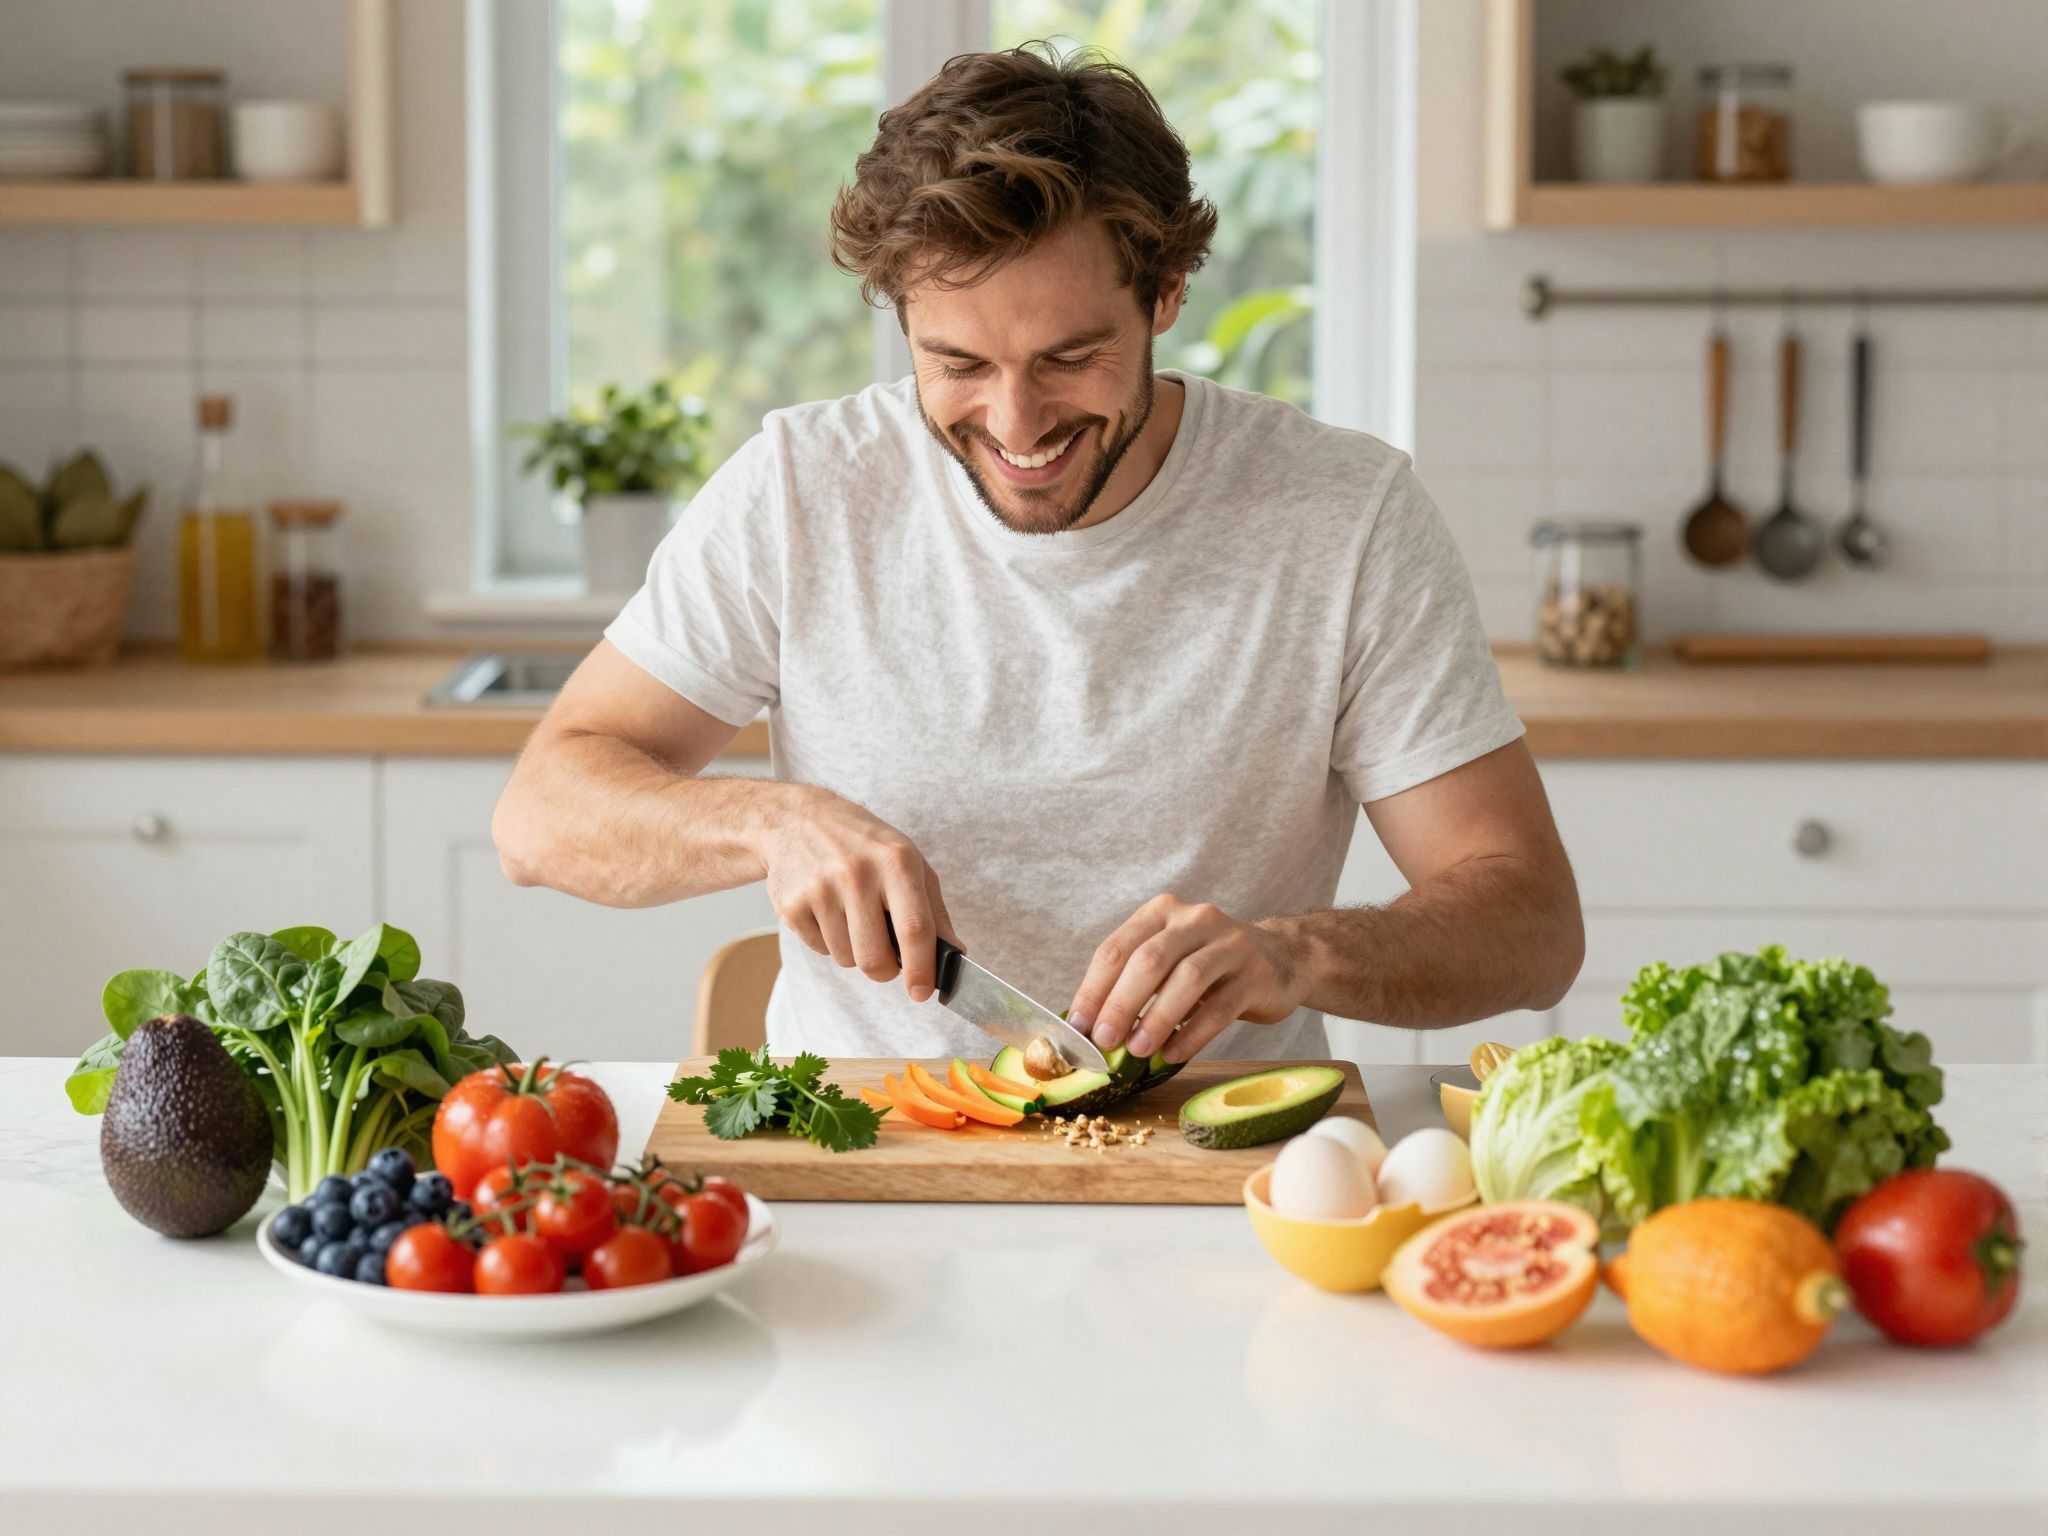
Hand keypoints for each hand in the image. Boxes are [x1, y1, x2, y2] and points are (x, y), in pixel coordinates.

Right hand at [762, 788, 959, 1001]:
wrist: (799, 820)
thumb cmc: (865, 845)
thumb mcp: (909, 862)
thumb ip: (935, 911)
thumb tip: (955, 955)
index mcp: (896, 861)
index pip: (914, 928)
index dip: (922, 968)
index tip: (922, 991)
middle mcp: (856, 874)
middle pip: (875, 958)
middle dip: (885, 971)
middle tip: (886, 959)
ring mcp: (820, 889)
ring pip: (846, 959)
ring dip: (855, 952)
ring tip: (852, 917)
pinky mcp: (791, 905)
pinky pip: (820, 950)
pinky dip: (829, 942)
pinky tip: (828, 911)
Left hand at [1067, 895, 1309, 1063]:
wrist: (1282, 958)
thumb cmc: (1210, 965)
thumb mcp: (1170, 960)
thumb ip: (1134, 983)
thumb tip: (1091, 1028)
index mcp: (1162, 912)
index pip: (1116, 948)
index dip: (1094, 989)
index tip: (1078, 1026)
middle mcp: (1195, 920)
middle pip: (1149, 960)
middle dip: (1120, 1004)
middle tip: (1104, 1041)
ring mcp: (1229, 944)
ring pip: (1186, 979)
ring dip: (1156, 1019)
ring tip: (1137, 1052)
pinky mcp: (1255, 975)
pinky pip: (1219, 1007)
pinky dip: (1192, 1034)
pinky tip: (1172, 1054)